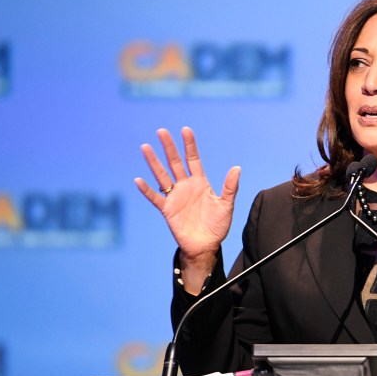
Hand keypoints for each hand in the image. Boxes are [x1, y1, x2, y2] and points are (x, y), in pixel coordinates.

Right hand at [134, 127, 239, 289]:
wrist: (206, 245)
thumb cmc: (217, 226)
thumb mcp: (226, 205)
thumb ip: (230, 187)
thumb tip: (237, 168)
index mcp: (200, 183)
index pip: (193, 159)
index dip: (189, 145)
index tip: (185, 130)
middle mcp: (186, 186)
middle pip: (175, 162)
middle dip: (169, 147)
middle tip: (161, 131)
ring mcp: (175, 197)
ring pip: (162, 175)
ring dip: (154, 162)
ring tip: (146, 147)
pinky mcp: (167, 209)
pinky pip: (155, 197)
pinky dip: (147, 190)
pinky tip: (139, 180)